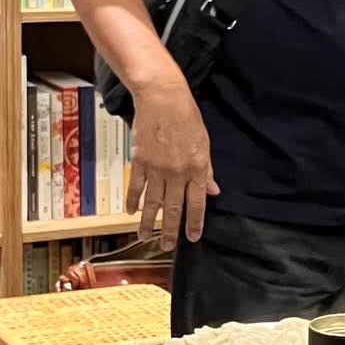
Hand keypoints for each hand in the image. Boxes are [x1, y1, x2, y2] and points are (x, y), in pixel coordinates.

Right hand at [126, 75, 218, 244]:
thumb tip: (213, 191)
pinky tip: (131, 212)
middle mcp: (177, 173)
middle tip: (166, 246)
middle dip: (170, 230)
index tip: (193, 237)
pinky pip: (136, 186)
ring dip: (148, 222)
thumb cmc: (187, 117)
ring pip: (152, 202)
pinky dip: (133, 200)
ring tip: (143, 237)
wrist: (163, 98)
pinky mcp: (140, 161)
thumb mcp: (204, 143)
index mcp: (196, 169)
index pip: (196, 203)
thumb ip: (207, 170)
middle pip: (173, 207)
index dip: (195, 222)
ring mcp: (156, 168)